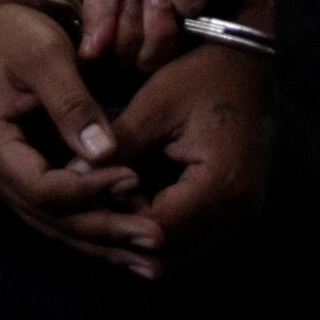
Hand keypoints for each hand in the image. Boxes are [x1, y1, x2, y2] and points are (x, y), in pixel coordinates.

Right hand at [0, 2, 161, 276]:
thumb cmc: (15, 33)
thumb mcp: (45, 55)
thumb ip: (72, 103)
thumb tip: (104, 154)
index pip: (43, 188)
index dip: (91, 190)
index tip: (136, 178)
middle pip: (52, 218)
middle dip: (106, 231)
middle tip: (156, 239)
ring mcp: (8, 181)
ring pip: (58, 225)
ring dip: (105, 244)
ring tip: (152, 261)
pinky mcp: (28, 179)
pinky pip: (61, 213)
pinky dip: (96, 228)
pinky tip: (129, 246)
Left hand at [106, 43, 271, 274]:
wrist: (247, 67)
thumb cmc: (201, 78)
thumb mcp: (155, 105)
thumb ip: (118, 144)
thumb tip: (71, 175)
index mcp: (221, 184)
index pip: (158, 229)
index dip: (120, 218)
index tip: (93, 196)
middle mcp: (238, 211)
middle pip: (171, 251)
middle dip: (130, 232)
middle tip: (98, 203)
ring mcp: (242, 216)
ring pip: (182, 252)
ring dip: (146, 235)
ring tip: (116, 201)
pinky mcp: (238, 213)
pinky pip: (195, 238)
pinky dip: (166, 229)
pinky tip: (140, 202)